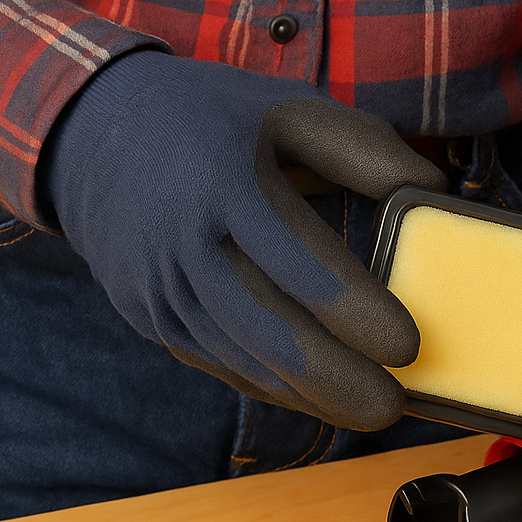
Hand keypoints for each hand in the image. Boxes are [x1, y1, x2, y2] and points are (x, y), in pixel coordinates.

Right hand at [40, 51, 446, 426]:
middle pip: (269, 333)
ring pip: (245, 362)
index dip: (357, 313)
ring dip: (311, 396)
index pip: (300, 264)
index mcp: (225, 184)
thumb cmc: (208, 120)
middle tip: (394, 407)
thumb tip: (433, 188)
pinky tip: (319, 399)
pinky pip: (221, 366)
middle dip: (338, 381)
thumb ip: (362, 148)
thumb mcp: (285, 110)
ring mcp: (162, 290)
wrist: (88, 135)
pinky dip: (275, 388)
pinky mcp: (152, 319)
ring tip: (370, 410)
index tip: (408, 345)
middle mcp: (186, 244)